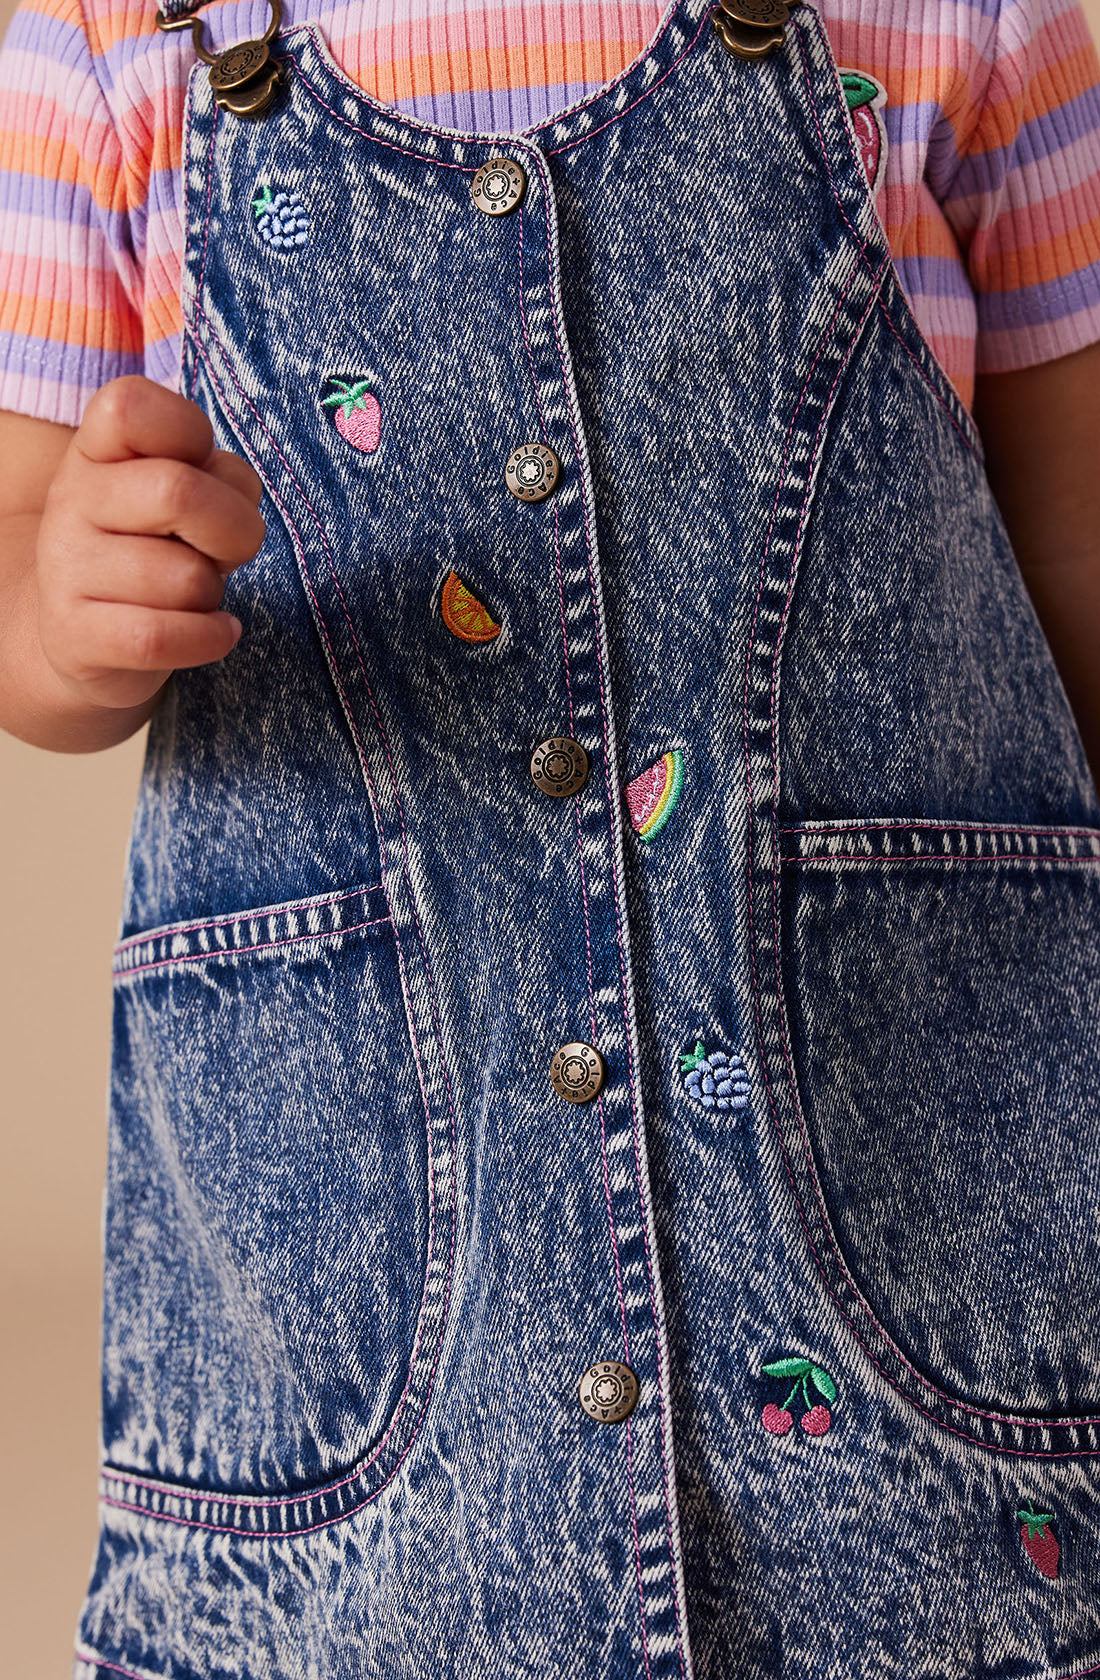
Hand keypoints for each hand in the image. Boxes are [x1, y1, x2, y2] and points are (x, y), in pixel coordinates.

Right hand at [36, 375, 265, 712]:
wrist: (88, 633)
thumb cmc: (158, 550)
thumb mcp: (183, 497)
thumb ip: (215, 477)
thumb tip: (234, 504)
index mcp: (95, 450)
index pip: (131, 407)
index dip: (192, 433)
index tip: (205, 471)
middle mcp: (70, 500)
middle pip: (178, 492)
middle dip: (236, 529)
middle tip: (227, 548)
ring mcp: (64, 568)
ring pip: (185, 578)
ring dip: (213, 593)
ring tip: (194, 595)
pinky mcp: (71, 635)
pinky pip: (161, 637)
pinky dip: (210, 638)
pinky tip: (216, 631)